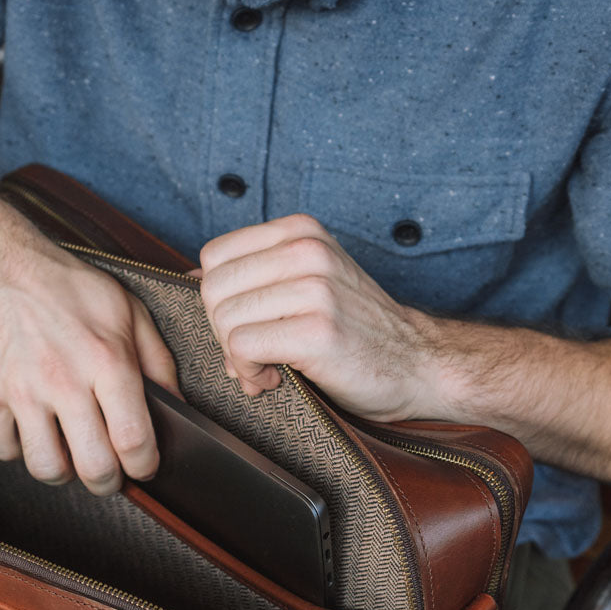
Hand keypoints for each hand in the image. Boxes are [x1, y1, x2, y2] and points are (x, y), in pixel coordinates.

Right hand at [0, 142, 178, 495]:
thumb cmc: (67, 287)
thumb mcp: (127, 311)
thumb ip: (158, 361)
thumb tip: (178, 407)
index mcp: (107, 359)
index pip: (133, 439)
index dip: (144, 465)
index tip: (143, 465)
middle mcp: (64, 379)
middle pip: (93, 467)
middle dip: (107, 481)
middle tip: (108, 472)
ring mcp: (21, 390)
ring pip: (47, 468)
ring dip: (64, 471)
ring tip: (69, 453)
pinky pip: (5, 450)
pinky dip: (20, 450)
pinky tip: (33, 431)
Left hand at [198, 214, 434, 420]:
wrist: (418, 365)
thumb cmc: (356, 331)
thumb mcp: (309, 281)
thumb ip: (258, 276)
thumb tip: (192, 279)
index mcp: (300, 231)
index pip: (215, 258)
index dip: (220, 301)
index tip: (248, 326)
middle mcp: (306, 251)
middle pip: (213, 290)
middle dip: (221, 331)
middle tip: (254, 354)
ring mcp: (314, 288)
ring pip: (224, 320)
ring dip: (236, 357)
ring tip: (268, 368)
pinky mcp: (316, 330)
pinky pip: (242, 347)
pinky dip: (248, 372)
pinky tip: (274, 378)